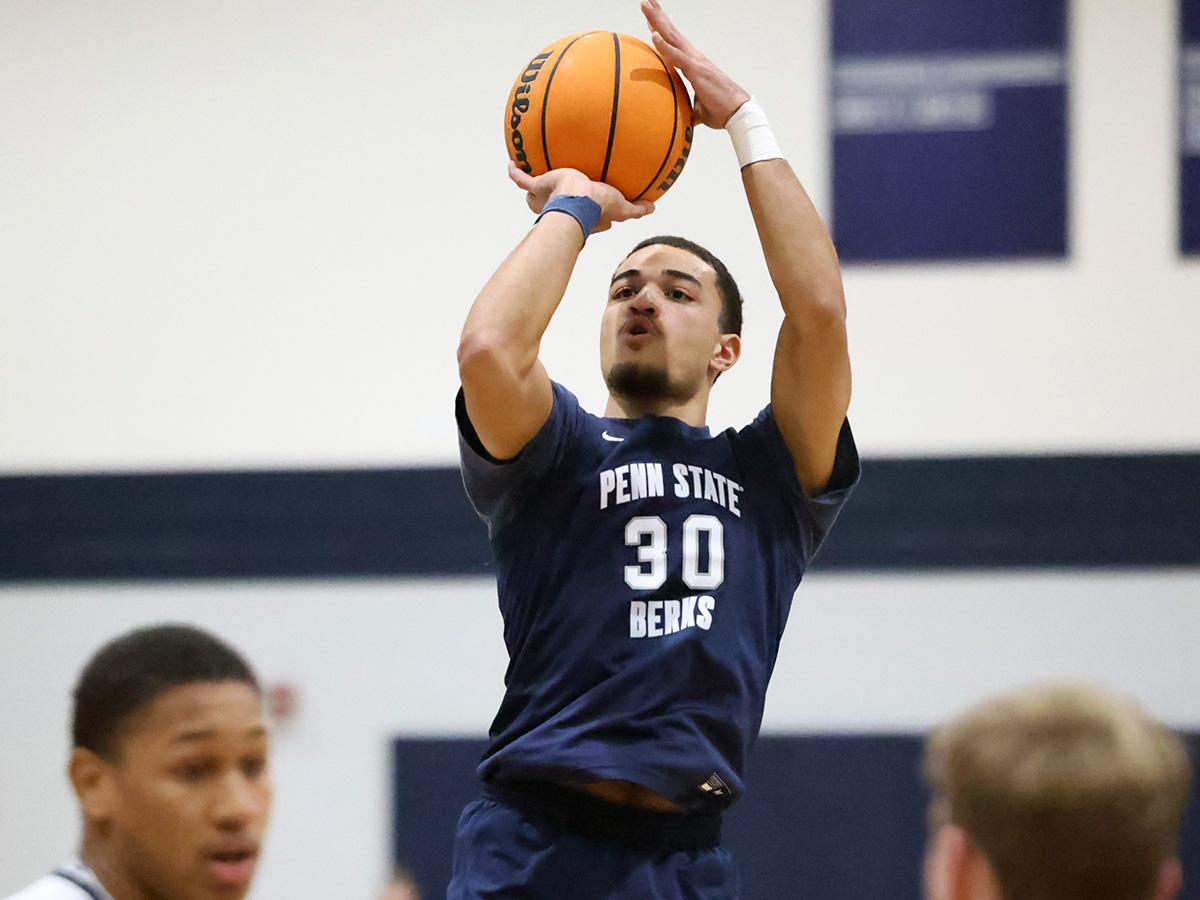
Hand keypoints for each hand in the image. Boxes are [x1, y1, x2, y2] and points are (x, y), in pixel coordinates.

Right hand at [508, 163, 654, 232]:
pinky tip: (511, 163)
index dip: (589, 205)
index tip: (593, 196)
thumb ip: (636, 209)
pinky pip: (522, 180)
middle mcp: (562, 206)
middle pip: (559, 202)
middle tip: (563, 184)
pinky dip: (516, 173)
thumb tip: (653, 207)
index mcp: (582, 212)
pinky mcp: (538, 187)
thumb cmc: (597, 207)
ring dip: (535, 187)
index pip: (585, 211)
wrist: (576, 202)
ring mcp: (548, 197)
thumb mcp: (622, 208)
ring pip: (538, 194)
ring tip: (533, 171)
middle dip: (559, 197)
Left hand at [641, 0, 750, 128]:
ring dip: (658, 21)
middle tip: (645, 1)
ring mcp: (696, 62)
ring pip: (672, 37)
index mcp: (694, 64)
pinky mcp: (697, 71)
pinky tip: (654, 34)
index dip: (662, 30)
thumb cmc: (721, 112)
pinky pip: (677, 56)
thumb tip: (680, 118)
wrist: (738, 114)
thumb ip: (687, 109)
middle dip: (658, 17)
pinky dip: (665, 45)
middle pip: (672, 33)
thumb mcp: (698, 110)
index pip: (674, 43)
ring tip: (645, 5)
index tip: (651, 19)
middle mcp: (695, 58)